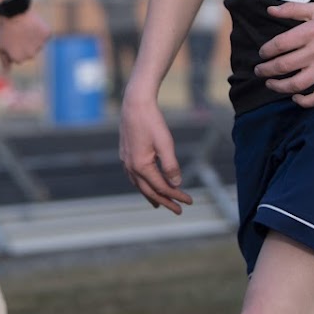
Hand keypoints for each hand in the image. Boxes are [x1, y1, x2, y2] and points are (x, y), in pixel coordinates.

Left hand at [0, 9, 50, 68]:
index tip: (11, 40)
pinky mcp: (47, 35)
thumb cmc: (5, 29)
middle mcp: (31, 55)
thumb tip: (7, 73)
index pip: (19, 58)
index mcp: (19, 59)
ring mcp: (40, 45)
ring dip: (33, 38)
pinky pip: (45, 35)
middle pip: (30, 53)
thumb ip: (4, 60)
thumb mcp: (0, 45)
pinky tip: (33, 25)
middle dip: (25, 45)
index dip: (14, 48)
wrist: (14, 12)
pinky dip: (41, 30)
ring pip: (38, 44)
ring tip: (25, 28)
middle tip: (18, 34)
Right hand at [119, 93, 193, 213]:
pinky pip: (133, 176)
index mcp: (141, 165)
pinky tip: (145, 184)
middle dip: (165, 201)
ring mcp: (125, 161)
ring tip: (159, 204)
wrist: (135, 103)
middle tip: (178, 210)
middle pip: (149, 190)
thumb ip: (171, 166)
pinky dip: (141, 185)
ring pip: (139, 185)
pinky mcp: (125, 154)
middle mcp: (130, 166)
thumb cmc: (152, 121)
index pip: (161, 187)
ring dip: (151, 195)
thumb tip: (176, 184)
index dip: (176, 195)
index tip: (189, 200)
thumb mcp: (165, 143)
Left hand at [254, 2, 313, 107]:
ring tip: (269, 83)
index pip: (281, 43)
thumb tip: (270, 10)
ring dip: (278, 86)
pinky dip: (304, 101)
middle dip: (266, 70)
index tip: (262, 53)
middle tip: (259, 70)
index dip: (266, 50)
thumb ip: (291, 9)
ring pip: (296, 84)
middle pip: (284, 65)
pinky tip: (294, 97)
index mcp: (312, 31)